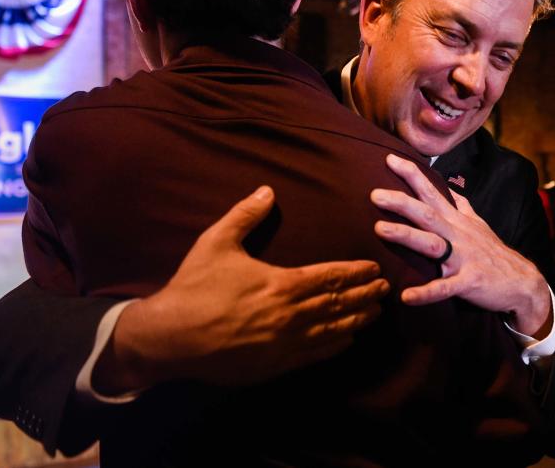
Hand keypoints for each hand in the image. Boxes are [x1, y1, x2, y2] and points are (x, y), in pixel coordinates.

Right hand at [93, 186, 389, 392]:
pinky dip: (334, 346)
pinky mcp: (274, 365)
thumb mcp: (217, 242)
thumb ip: (245, 215)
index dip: (355, 273)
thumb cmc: (194, 287)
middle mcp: (290, 316)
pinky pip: (314, 355)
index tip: (373, 269)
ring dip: (356, 320)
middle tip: (385, 289)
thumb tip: (267, 189)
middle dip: (364, 295)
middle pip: (338, 304)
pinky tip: (346, 340)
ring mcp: (284, 344)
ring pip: (332, 331)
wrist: (170, 337)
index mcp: (281, 284)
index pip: (330, 277)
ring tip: (375, 313)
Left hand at [371, 154, 551, 336]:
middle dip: (401, 202)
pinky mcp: (469, 282)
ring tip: (378, 230)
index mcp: (456, 221)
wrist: (523, 282)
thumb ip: (460, 206)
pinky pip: (445, 288)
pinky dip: (426, 293)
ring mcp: (464, 258)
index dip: (412, 175)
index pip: (431, 192)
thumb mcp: (477, 224)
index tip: (389, 159)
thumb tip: (446, 187)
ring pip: (432, 244)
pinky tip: (406, 296)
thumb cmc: (494, 253)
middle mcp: (458, 235)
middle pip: (427, 214)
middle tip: (375, 194)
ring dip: (406, 236)